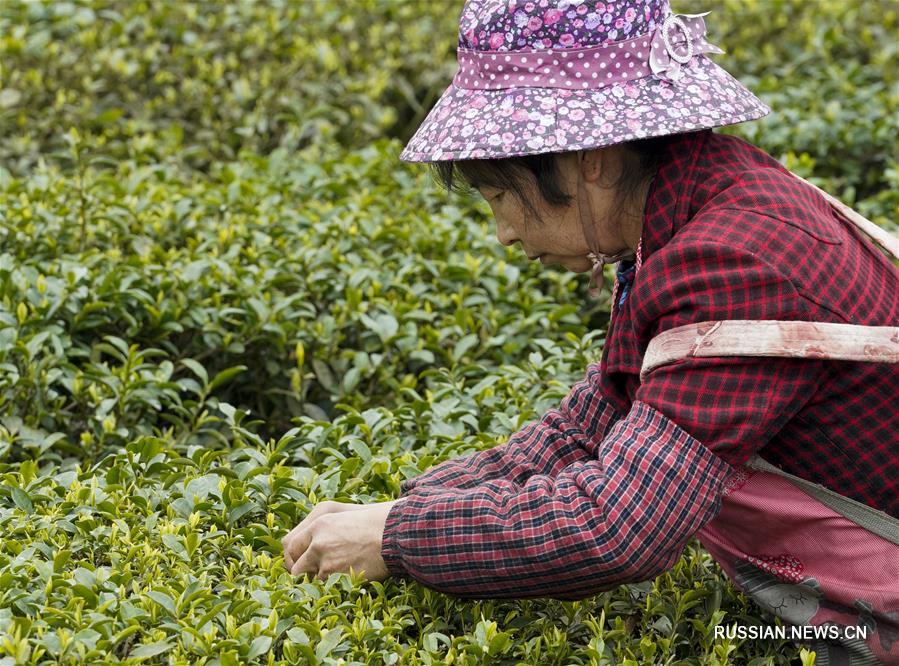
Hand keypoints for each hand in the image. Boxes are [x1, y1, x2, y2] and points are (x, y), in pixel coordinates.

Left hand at [281, 499, 403, 581]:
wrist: (395, 534)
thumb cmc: (376, 525)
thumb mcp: (345, 517)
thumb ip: (324, 531)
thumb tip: (309, 550)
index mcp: (319, 523)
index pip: (290, 545)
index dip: (294, 558)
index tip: (300, 565)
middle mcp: (318, 541)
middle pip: (295, 567)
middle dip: (304, 575)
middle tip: (316, 578)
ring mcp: (327, 560)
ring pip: (312, 581)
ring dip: (323, 582)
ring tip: (339, 577)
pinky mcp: (338, 576)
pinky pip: (327, 590)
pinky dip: (335, 589)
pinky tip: (347, 582)